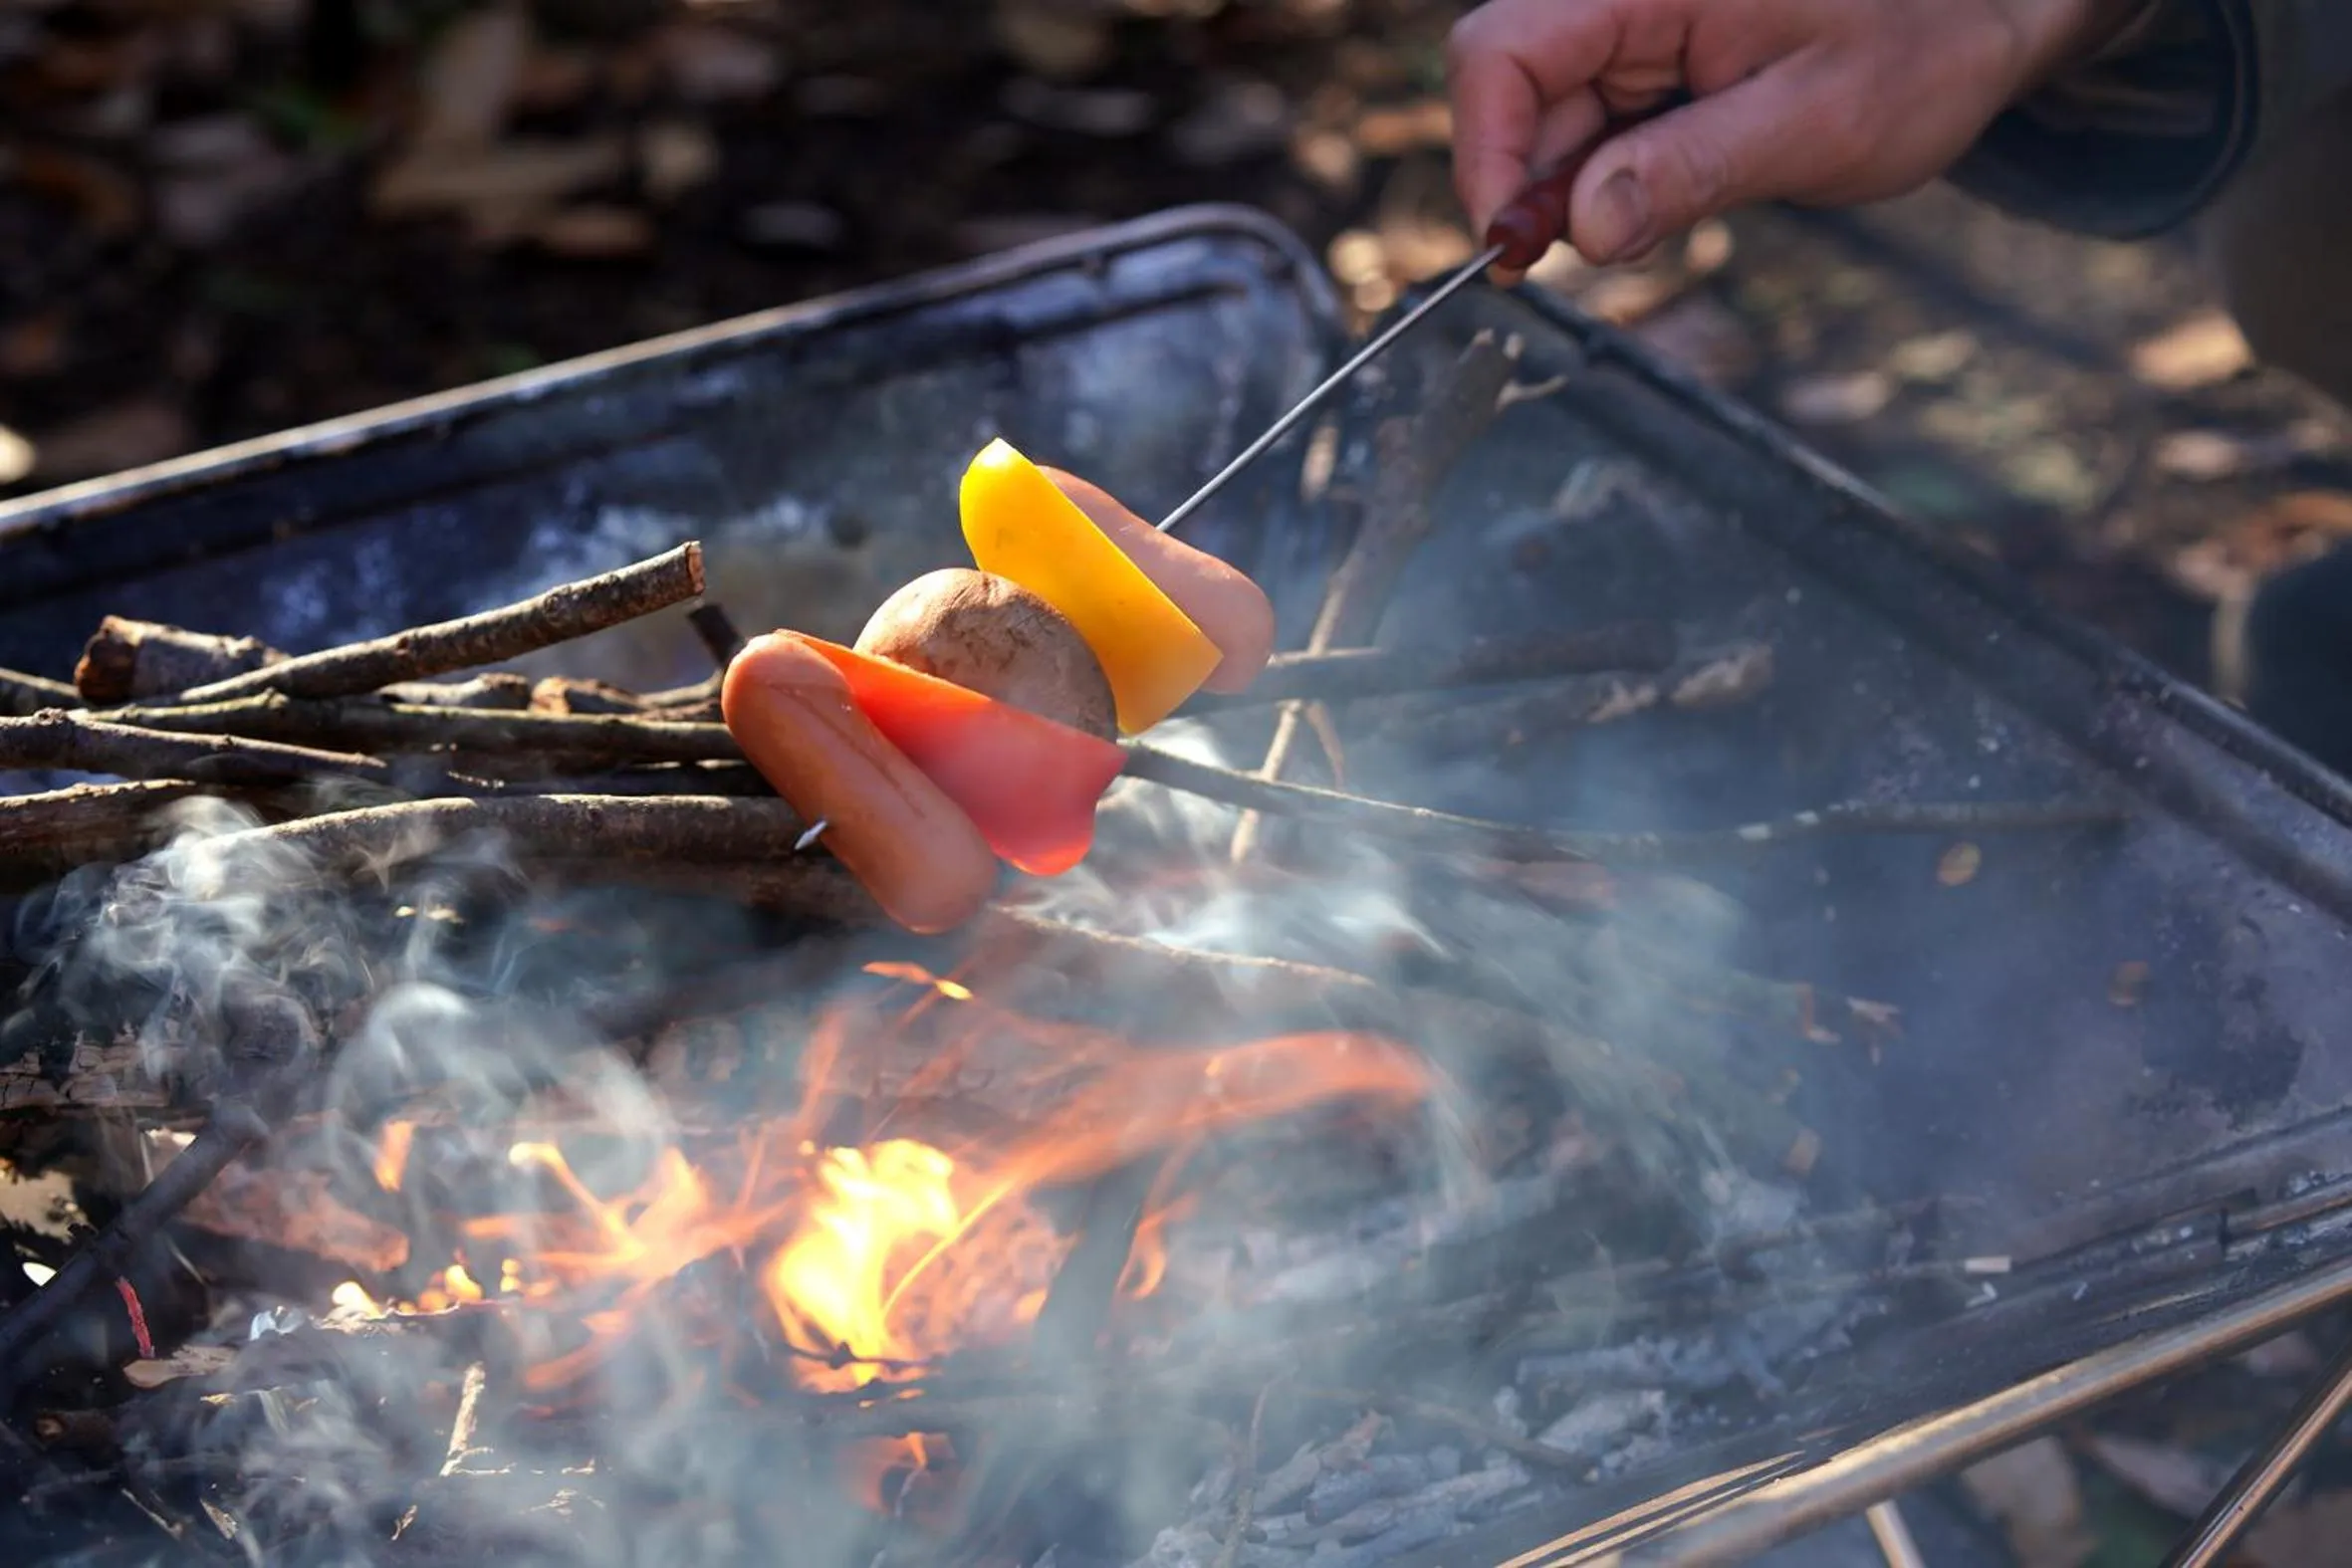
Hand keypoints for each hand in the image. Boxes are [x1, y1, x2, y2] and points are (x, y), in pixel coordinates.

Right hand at [1447, 0, 2125, 275]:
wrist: (1980, 12)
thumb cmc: (1919, 47)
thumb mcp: (1812, 125)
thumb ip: (1687, 173)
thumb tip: (1584, 232)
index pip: (1501, 53)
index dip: (1486, 153)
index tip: (1511, 246)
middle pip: (1512, 86)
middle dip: (1536, 183)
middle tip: (1605, 250)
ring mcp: (1632, 15)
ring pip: (1543, 110)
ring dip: (1576, 184)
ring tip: (1666, 208)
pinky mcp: (1645, 46)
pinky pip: (1585, 115)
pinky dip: (1607, 171)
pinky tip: (1665, 187)